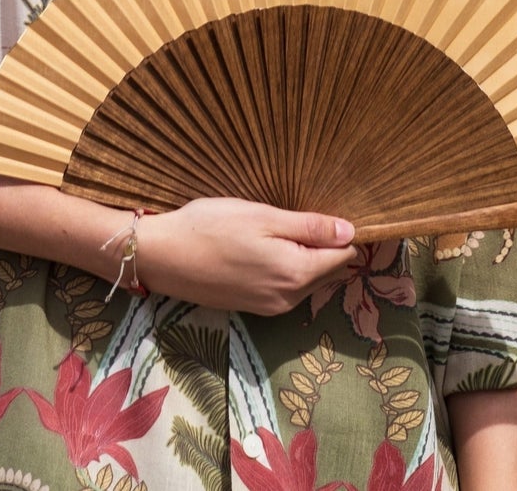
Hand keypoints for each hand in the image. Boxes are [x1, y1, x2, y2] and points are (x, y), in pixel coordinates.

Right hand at [130, 198, 355, 314]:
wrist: (165, 256)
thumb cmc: (213, 227)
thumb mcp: (264, 217)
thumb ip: (310, 227)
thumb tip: (351, 232)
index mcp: (297, 274)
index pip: (343, 256)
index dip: (344, 231)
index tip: (332, 209)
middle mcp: (289, 299)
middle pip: (328, 270)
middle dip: (326, 245)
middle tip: (304, 214)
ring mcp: (270, 307)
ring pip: (308, 280)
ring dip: (306, 256)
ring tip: (283, 227)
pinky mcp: (253, 307)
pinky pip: (287, 287)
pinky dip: (287, 267)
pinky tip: (267, 246)